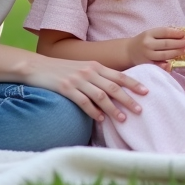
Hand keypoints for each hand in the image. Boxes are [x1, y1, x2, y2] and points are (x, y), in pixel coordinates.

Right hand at [24, 54, 148, 122]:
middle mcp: (89, 72)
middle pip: (113, 87)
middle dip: (128, 99)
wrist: (38, 67)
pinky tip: (99, 119)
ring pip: (100, 96)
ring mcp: (77, 80)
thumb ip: (97, 76)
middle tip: (140, 110)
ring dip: (113, 109)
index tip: (146, 92)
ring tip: (122, 119)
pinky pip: (83, 102)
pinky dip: (93, 111)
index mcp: (95, 65)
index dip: (133, 83)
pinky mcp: (66, 88)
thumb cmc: (62, 69)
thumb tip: (114, 89)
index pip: (119, 75)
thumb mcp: (83, 68)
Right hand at [127, 27, 184, 67]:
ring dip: (176, 53)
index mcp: (148, 34)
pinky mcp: (146, 65)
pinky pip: (158, 66)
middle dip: (179, 43)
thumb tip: (181, 34)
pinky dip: (166, 65)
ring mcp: (146, 55)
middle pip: (166, 44)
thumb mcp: (151, 33)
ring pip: (164, 55)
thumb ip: (164, 34)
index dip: (176, 33)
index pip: (164, 32)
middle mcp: (147, 44)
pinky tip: (173, 64)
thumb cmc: (144, 41)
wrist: (129, 52)